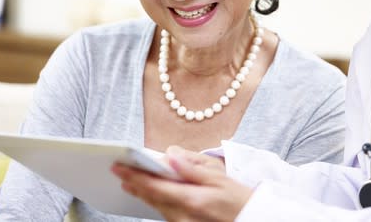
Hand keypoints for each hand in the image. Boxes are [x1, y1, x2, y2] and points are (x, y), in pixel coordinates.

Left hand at [111, 146, 252, 221]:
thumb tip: (170, 155)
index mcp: (192, 199)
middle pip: (152, 198)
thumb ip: (192, 168)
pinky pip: (166, 214)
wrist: (252, 220)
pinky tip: (151, 194)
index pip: (155, 186)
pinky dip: (157, 202)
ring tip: (130, 181)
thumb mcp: (219, 178)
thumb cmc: (239, 199)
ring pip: (157, 207)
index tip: (119, 167)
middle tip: (118, 171)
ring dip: (143, 194)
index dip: (135, 176)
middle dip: (134, 184)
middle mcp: (184, 216)